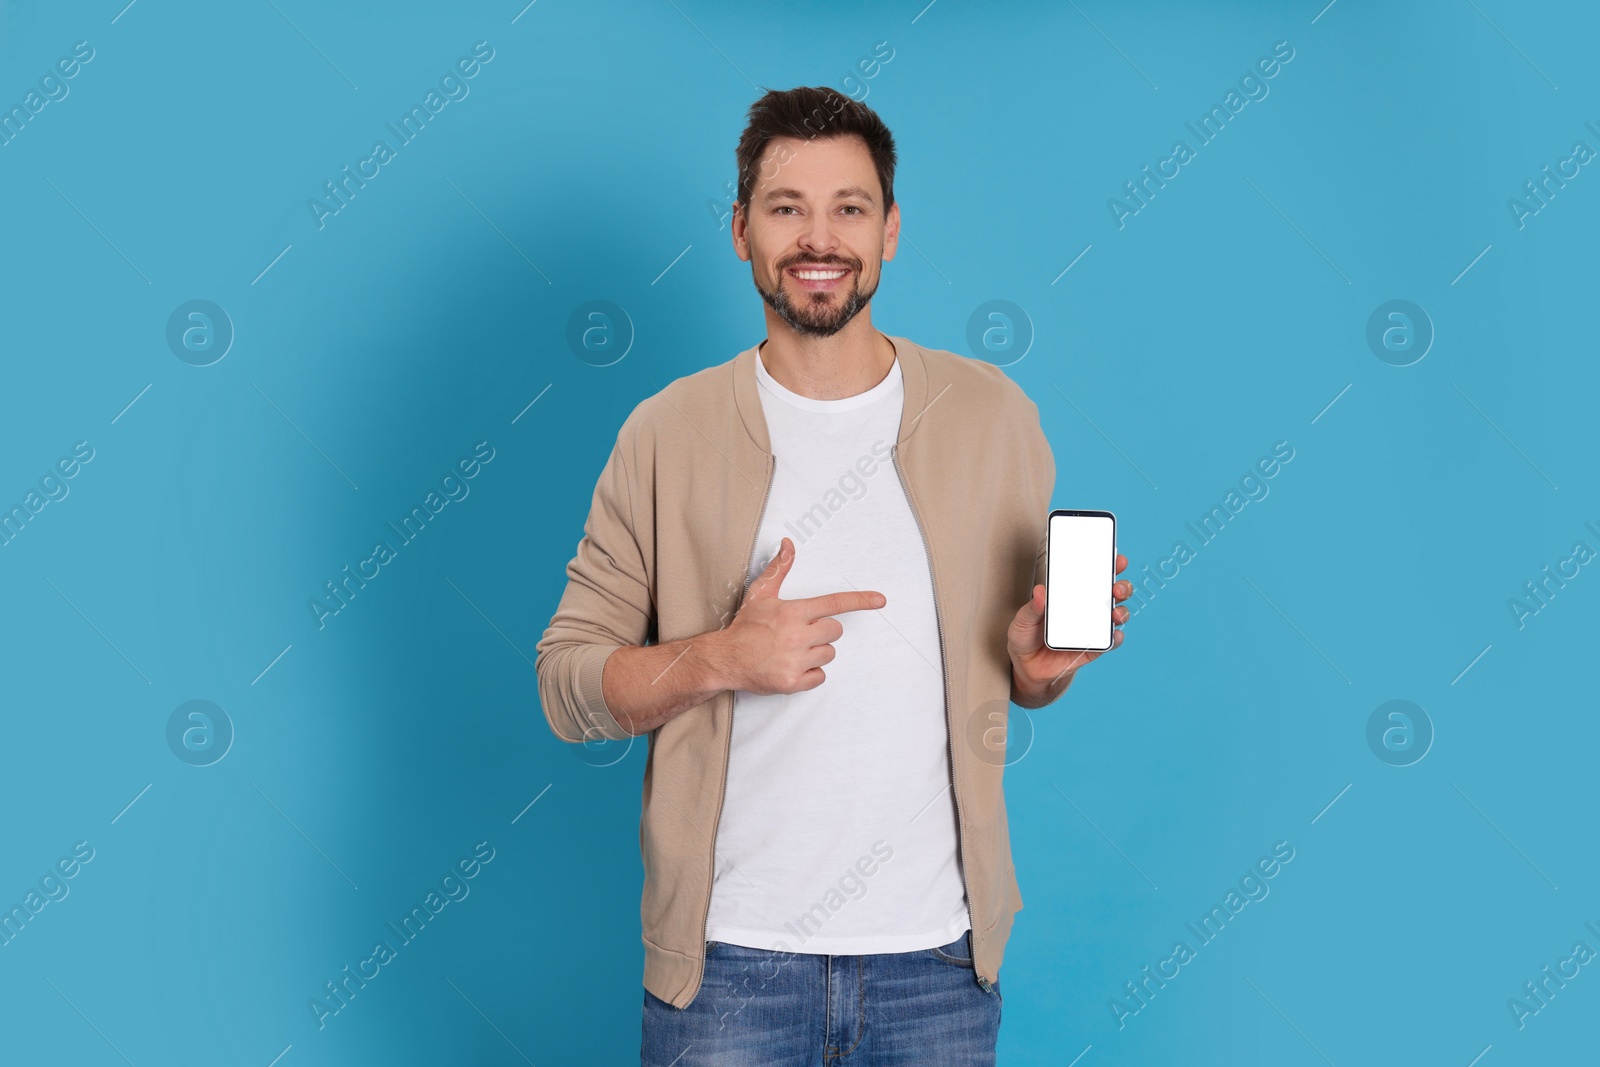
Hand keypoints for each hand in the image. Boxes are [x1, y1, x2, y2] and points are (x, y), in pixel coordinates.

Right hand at [709, 537, 886, 694]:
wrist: (726, 658)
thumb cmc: (745, 626)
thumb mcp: (761, 594)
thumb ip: (779, 569)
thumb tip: (788, 544)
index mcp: (793, 612)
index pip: (834, 604)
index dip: (860, 601)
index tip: (880, 600)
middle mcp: (797, 636)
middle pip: (835, 631)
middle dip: (823, 631)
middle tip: (801, 633)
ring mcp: (796, 660)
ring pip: (829, 654)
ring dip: (816, 652)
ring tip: (793, 650)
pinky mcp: (793, 682)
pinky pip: (820, 676)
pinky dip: (810, 673)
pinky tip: (793, 666)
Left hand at [1007, 554, 1130, 704]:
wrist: (1027, 668)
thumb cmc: (1026, 637)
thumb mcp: (1023, 620)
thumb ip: (1032, 607)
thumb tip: (1040, 591)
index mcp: (1071, 595)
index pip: (1093, 576)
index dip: (1107, 565)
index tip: (1115, 558)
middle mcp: (1087, 608)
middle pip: (1112, 593)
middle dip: (1121, 586)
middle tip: (1117, 587)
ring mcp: (1093, 628)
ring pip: (1116, 615)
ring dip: (1121, 611)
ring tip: (1115, 613)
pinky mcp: (1094, 648)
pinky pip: (1110, 642)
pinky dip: (1115, 638)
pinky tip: (1114, 634)